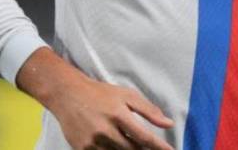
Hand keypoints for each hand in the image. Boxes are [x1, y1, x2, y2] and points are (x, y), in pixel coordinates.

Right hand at [17, 47, 174, 148]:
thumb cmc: (100, 94)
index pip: (144, 137)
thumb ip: (149, 110)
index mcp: (119, 114)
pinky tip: (115, 146)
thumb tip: (168, 123)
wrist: (68, 95)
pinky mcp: (82, 149)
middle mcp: (105, 129)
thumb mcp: (127, 95)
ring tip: (131, 144)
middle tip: (150, 148)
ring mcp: (93, 142)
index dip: (159, 147)